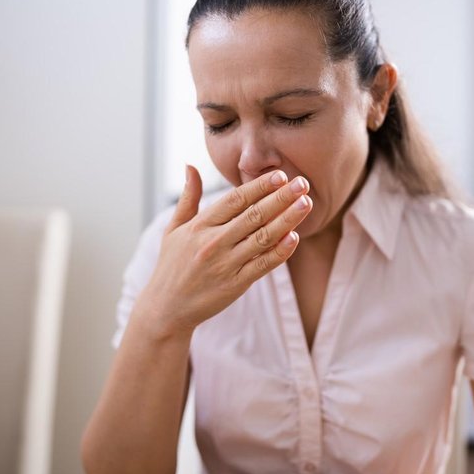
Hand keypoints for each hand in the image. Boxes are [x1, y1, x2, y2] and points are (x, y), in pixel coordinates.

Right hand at [140, 164, 311, 333]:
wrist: (167, 308)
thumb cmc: (171, 265)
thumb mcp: (173, 229)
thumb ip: (188, 197)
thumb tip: (190, 165)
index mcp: (200, 226)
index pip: (235, 200)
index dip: (259, 186)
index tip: (280, 175)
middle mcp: (213, 243)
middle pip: (253, 215)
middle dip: (280, 197)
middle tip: (303, 183)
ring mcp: (226, 264)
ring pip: (263, 238)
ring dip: (287, 219)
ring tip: (306, 203)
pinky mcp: (236, 284)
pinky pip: (262, 265)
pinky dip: (280, 251)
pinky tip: (295, 237)